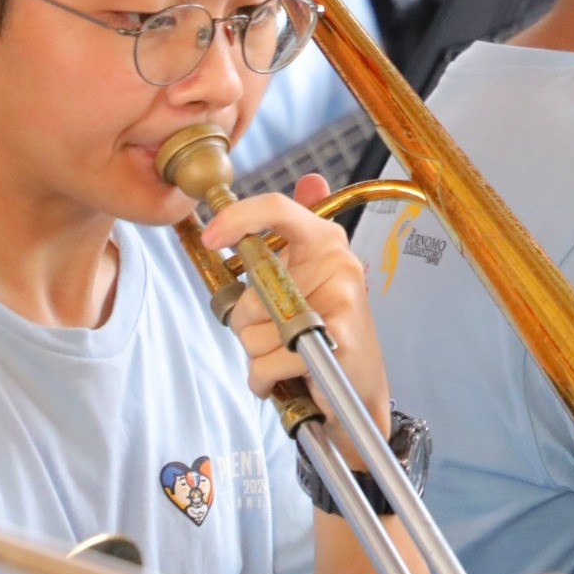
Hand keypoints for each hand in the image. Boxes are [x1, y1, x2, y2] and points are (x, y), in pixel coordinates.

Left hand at [199, 174, 392, 434]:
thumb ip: (297, 237)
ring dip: (258, 356)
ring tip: (289, 355)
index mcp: (326, 242)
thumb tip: (312, 181)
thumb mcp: (312, 279)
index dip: (239, 218)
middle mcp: (338, 264)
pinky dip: (266, 379)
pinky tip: (289, 376)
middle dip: (249, 323)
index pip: (280, 209)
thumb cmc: (326, 334)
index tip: (213, 237)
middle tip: (280, 332)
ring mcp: (340, 303)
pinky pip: (267, 362)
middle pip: (250, 291)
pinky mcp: (335, 344)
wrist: (360, 392)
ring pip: (254, 332)